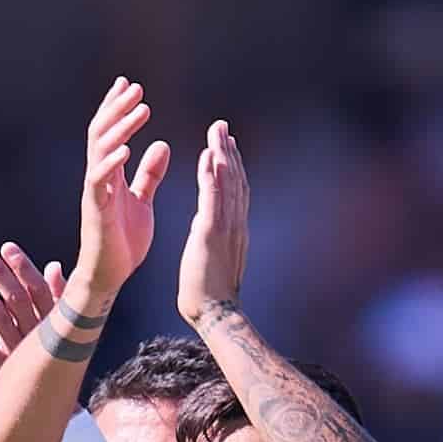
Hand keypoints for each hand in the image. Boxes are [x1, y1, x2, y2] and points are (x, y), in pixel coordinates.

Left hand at [0, 241, 64, 373]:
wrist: (46, 407)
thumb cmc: (54, 359)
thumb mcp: (61, 326)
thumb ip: (58, 296)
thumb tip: (54, 266)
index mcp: (53, 323)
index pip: (38, 290)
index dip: (22, 268)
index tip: (7, 248)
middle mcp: (37, 336)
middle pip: (16, 299)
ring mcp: (19, 353)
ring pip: (0, 319)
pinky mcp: (3, 369)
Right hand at [75, 78, 171, 302]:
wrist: (110, 276)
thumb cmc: (123, 241)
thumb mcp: (142, 201)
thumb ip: (149, 174)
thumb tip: (161, 144)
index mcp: (110, 174)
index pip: (110, 132)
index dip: (118, 108)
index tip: (131, 86)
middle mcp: (99, 177)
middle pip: (102, 133)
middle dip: (117, 108)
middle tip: (135, 87)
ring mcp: (95, 192)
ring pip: (100, 150)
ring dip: (120, 127)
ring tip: (140, 108)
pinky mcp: (95, 210)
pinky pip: (99, 181)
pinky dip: (112, 163)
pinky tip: (127, 148)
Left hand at [178, 119, 249, 318]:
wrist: (215, 314)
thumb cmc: (209, 294)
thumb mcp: (214, 260)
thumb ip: (214, 241)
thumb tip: (206, 230)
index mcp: (234, 230)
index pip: (235, 191)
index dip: (232, 166)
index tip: (226, 145)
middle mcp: (235, 224)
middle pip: (235, 180)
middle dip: (228, 151)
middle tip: (222, 127)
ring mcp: (226, 227)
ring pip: (227, 183)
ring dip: (221, 154)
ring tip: (216, 131)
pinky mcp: (211, 233)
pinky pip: (212, 198)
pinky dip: (211, 174)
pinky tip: (207, 155)